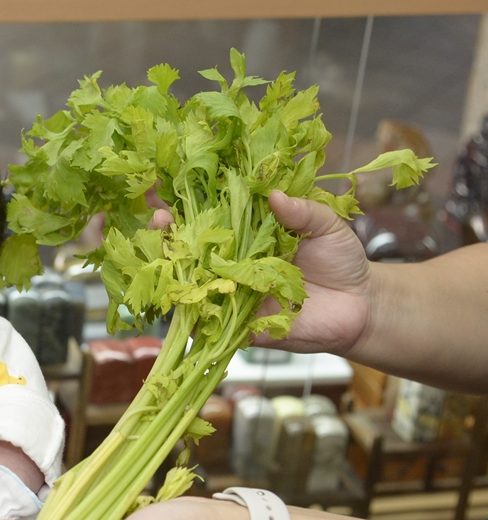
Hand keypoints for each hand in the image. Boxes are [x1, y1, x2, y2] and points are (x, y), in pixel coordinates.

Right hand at [151, 190, 373, 355]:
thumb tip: (273, 195)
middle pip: (190, 252)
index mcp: (248, 237)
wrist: (361, 307)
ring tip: (166, 256)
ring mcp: (234, 296)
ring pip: (193, 287)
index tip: (165, 192)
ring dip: (174, 273)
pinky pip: (211, 324)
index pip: (210, 220)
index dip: (186, 208)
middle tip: (159, 220)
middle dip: (168, 237)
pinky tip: (184, 300)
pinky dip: (195, 316)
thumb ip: (302, 211)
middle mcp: (233, 266)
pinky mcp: (241, 327)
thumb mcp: (327, 226)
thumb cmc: (341, 261)